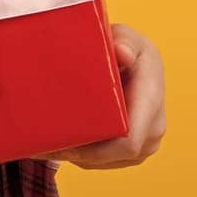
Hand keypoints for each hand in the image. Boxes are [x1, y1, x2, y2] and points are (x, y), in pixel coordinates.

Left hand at [35, 23, 164, 169]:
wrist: (136, 61)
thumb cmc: (125, 46)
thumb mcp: (123, 35)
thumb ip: (123, 39)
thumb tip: (123, 53)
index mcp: (151, 97)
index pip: (129, 139)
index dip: (95, 147)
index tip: (64, 138)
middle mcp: (153, 126)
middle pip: (110, 156)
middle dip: (76, 151)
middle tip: (42, 142)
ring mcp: (144, 143)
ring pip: (102, 162)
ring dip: (73, 154)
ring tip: (43, 142)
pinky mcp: (132, 152)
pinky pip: (101, 162)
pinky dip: (78, 155)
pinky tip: (56, 143)